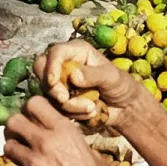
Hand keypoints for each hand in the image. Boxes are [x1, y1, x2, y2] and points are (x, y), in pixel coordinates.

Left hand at [2, 97, 140, 165]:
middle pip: (13, 121)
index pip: (34, 103)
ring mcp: (34, 164)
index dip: (29, 109)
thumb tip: (59, 136)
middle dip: (14, 128)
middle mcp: (46, 142)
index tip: (31, 117)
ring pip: (8, 147)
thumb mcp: (90, 153)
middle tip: (20, 137)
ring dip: (14, 152)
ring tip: (23, 160)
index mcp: (64, 131)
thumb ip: (70, 140)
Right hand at [34, 39, 153, 128]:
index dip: (51, 65)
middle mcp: (65, 64)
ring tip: (91, 108)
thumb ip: (94, 75)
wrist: (125, 107)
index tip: (53, 81)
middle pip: (42, 69)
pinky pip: (55, 107)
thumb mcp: (112, 77)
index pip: (55, 52)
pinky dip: (71, 114)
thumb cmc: (122, 85)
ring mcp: (61, 82)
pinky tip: (89, 113)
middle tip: (65, 99)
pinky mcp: (61, 99)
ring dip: (68, 105)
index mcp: (77, 51)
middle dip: (52, 87)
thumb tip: (73, 76)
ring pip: (48, 92)